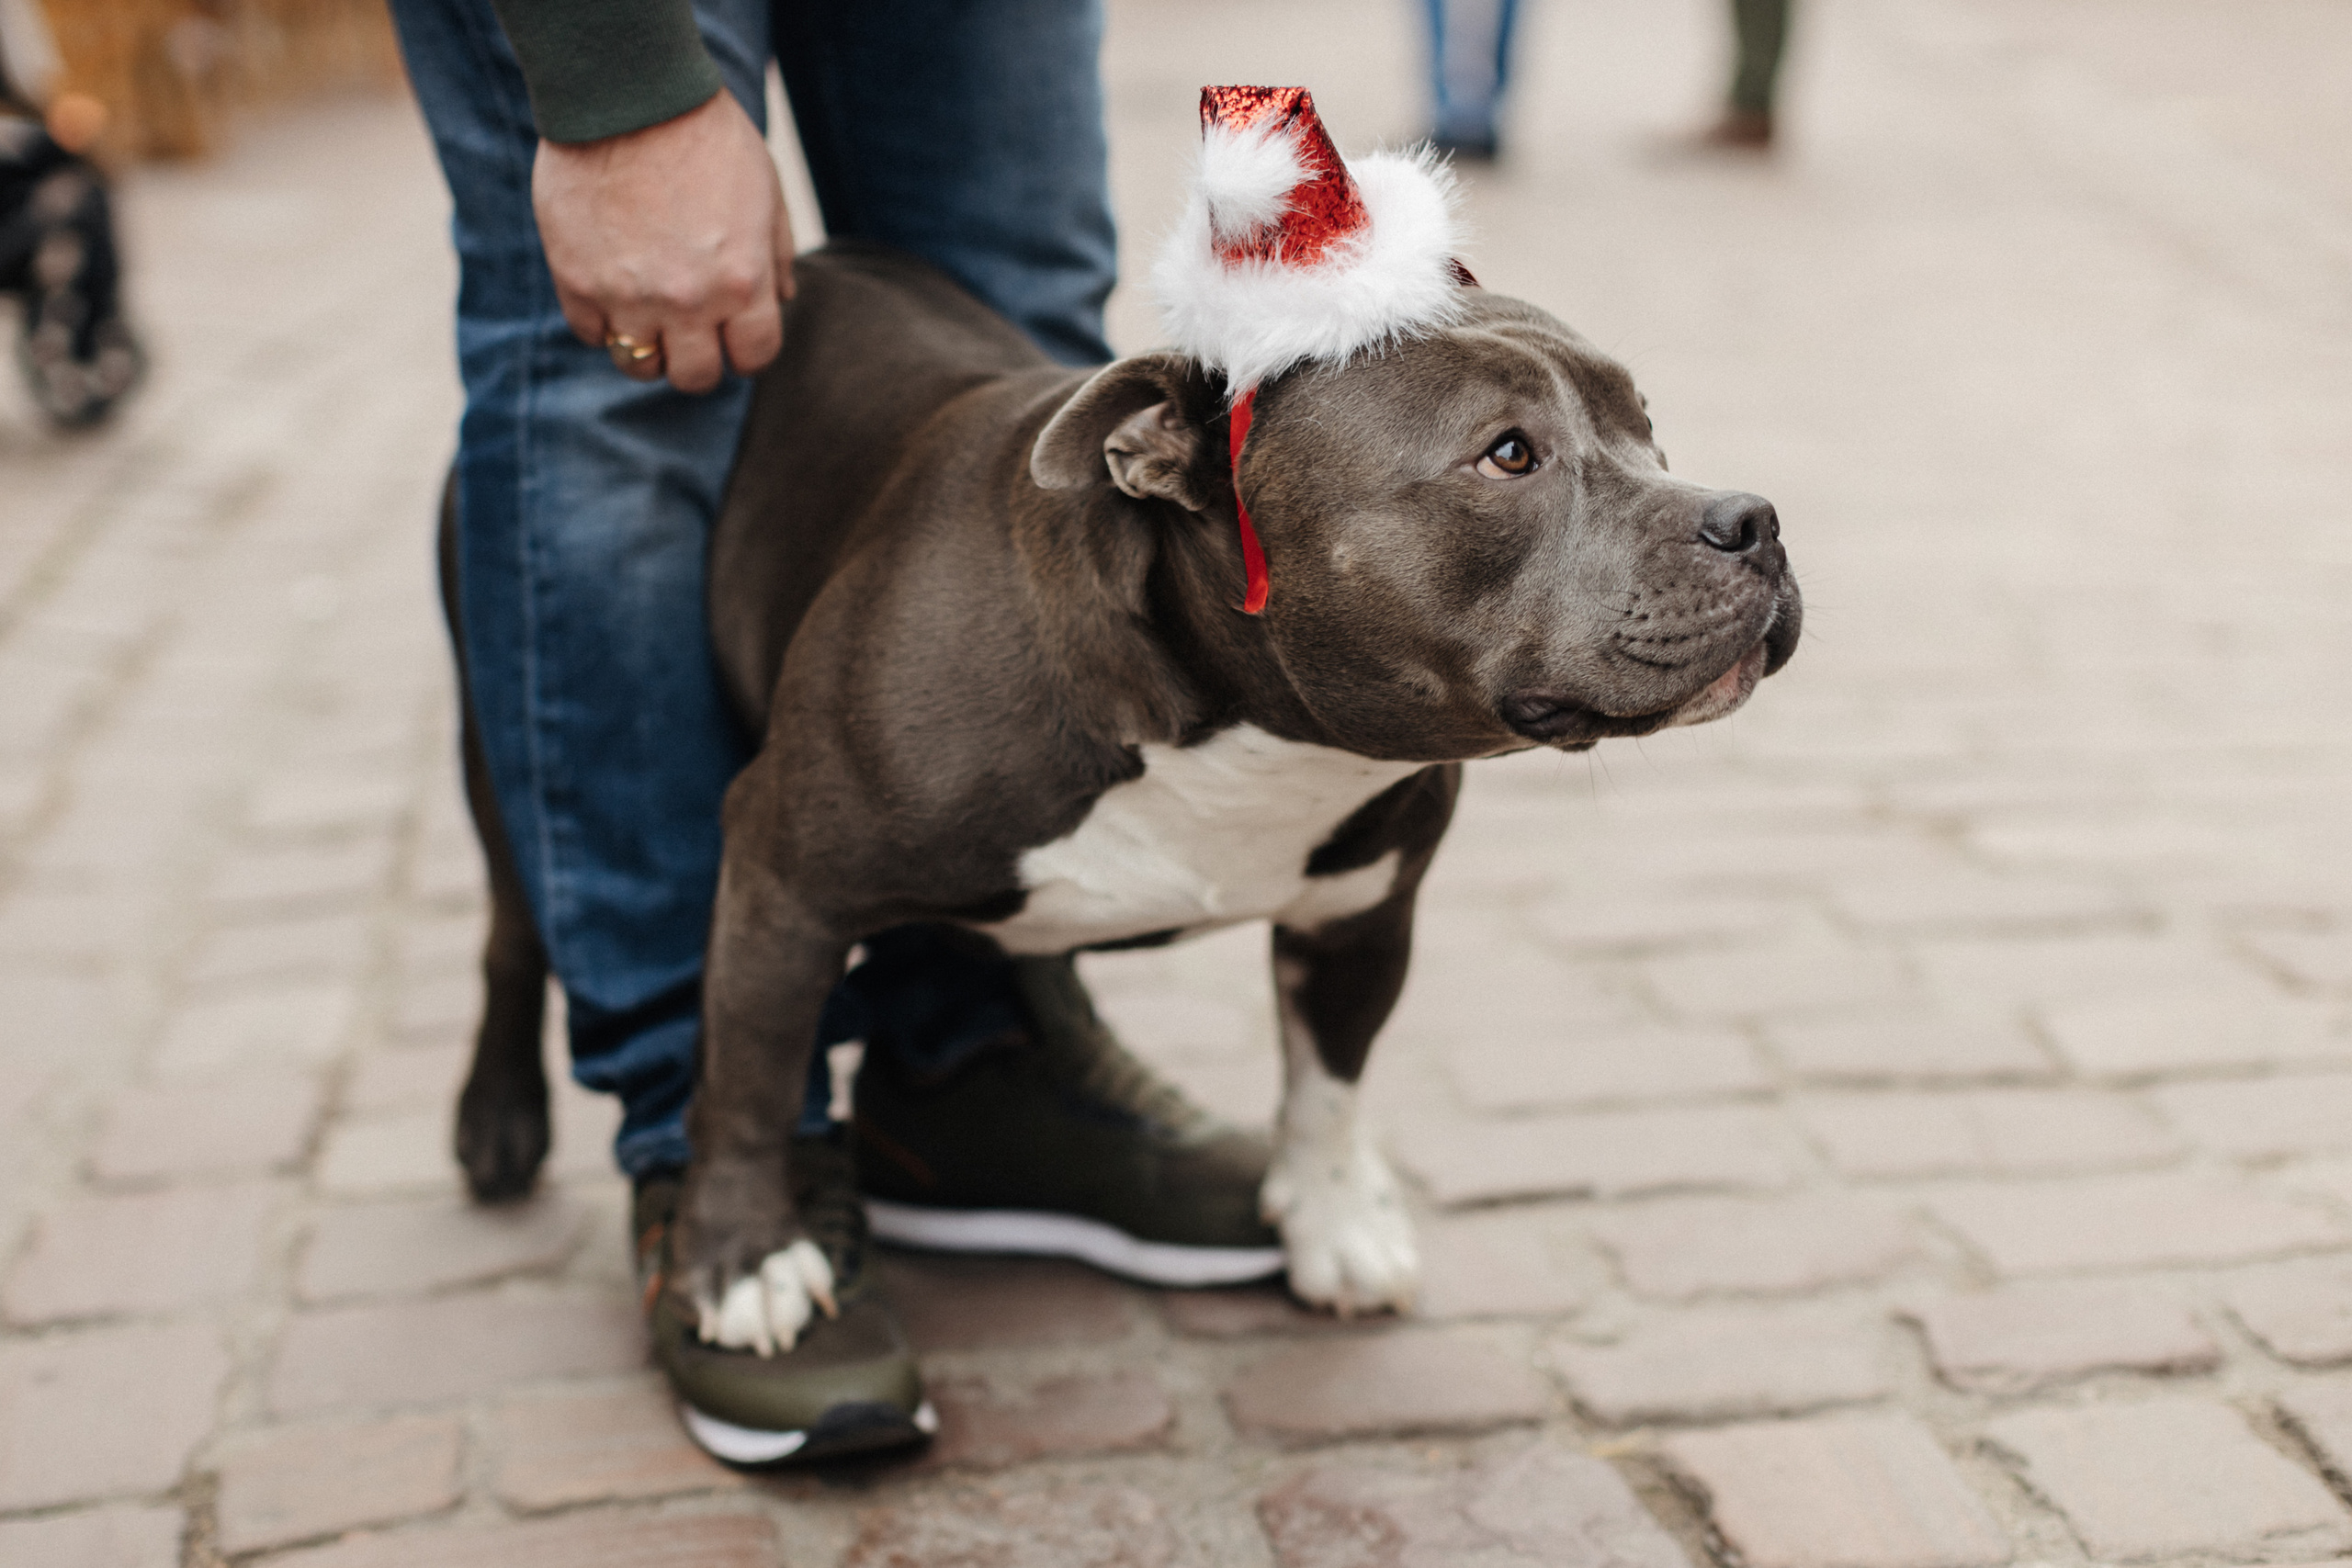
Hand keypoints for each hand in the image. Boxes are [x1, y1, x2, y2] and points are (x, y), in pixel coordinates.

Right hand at [533, 89, 794, 393]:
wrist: (627, 93)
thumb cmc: (706, 135)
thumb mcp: (766, 190)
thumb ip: (776, 254)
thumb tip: (783, 301)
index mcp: (743, 283)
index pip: (753, 359)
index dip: (747, 350)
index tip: (735, 334)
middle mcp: (688, 301)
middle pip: (696, 377)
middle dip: (699, 357)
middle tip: (691, 329)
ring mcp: (627, 295)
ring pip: (639, 365)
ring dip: (648, 347)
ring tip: (649, 313)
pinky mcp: (576, 280)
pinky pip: (592, 333)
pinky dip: (603, 321)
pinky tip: (611, 287)